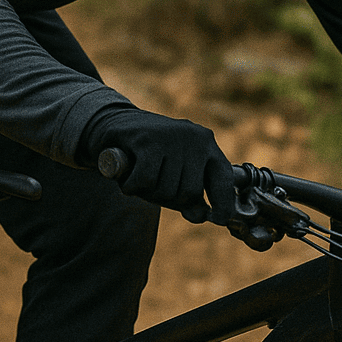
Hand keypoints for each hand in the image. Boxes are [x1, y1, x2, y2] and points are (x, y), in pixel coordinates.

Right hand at [81, 107, 235, 224]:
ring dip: (147, 193)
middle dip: (168, 199)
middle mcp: (194, 137)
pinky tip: (128, 177)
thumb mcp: (176, 169)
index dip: (223, 203)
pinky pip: (144, 181)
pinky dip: (132, 187)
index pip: (224, 179)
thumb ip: (189, 193)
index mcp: (207, 144)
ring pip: (165, 190)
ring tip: (140, 177)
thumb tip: (199, 216)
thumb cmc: (151, 153)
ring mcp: (170, 137)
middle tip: (153, 187)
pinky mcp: (146, 139)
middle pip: (189, 193)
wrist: (117, 122)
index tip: (217, 219)